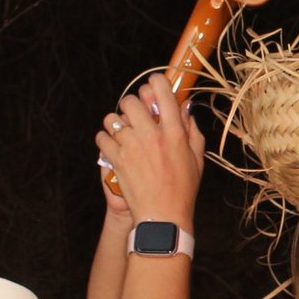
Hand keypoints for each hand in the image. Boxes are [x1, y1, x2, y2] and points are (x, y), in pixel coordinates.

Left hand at [94, 72, 203, 227]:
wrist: (163, 216)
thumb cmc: (183, 189)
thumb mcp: (196, 157)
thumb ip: (192, 129)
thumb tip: (185, 108)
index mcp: (174, 131)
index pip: (161, 91)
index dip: (155, 82)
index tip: (153, 86)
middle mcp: (151, 135)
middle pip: (131, 100)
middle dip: (132, 105)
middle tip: (135, 115)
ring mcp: (131, 146)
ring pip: (112, 118)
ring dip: (116, 122)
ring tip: (122, 132)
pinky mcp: (116, 159)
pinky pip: (101, 137)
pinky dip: (105, 140)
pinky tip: (114, 146)